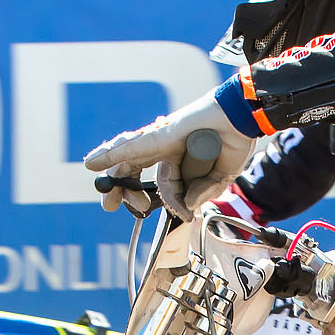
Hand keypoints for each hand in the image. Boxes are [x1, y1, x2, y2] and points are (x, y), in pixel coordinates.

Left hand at [81, 88, 256, 215]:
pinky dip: (112, 154)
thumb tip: (186, 206)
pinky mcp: (161, 134)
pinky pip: (134, 147)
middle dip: (120, 187)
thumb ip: (202, 192)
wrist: (243, 119)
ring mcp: (162, 139)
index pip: (163, 184)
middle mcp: (166, 148)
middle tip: (109, 205)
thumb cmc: (234, 141)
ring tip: (91, 172)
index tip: (179, 214)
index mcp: (180, 158)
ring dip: (108, 165)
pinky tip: (93, 162)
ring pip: (128, 155)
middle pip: (135, 167)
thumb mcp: (219, 178)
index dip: (166, 201)